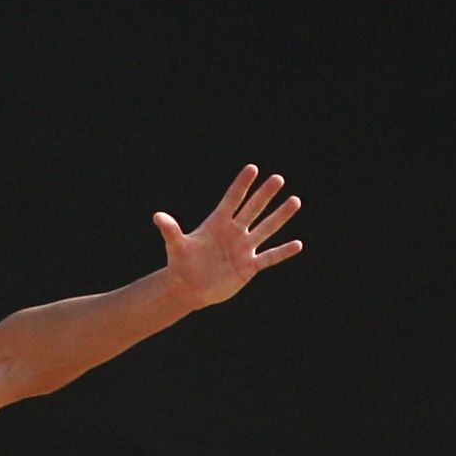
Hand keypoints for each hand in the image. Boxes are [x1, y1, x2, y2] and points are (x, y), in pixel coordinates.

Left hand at [153, 166, 301, 308]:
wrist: (188, 287)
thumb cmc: (181, 264)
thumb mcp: (176, 246)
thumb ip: (170, 230)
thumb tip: (157, 216)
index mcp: (217, 223)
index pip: (232, 199)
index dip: (242, 185)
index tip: (253, 168)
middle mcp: (233, 232)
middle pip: (253, 209)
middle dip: (265, 194)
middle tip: (278, 179)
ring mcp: (243, 248)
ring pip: (265, 229)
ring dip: (280, 216)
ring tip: (295, 201)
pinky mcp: (249, 266)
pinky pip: (269, 257)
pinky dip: (282, 252)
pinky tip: (298, 245)